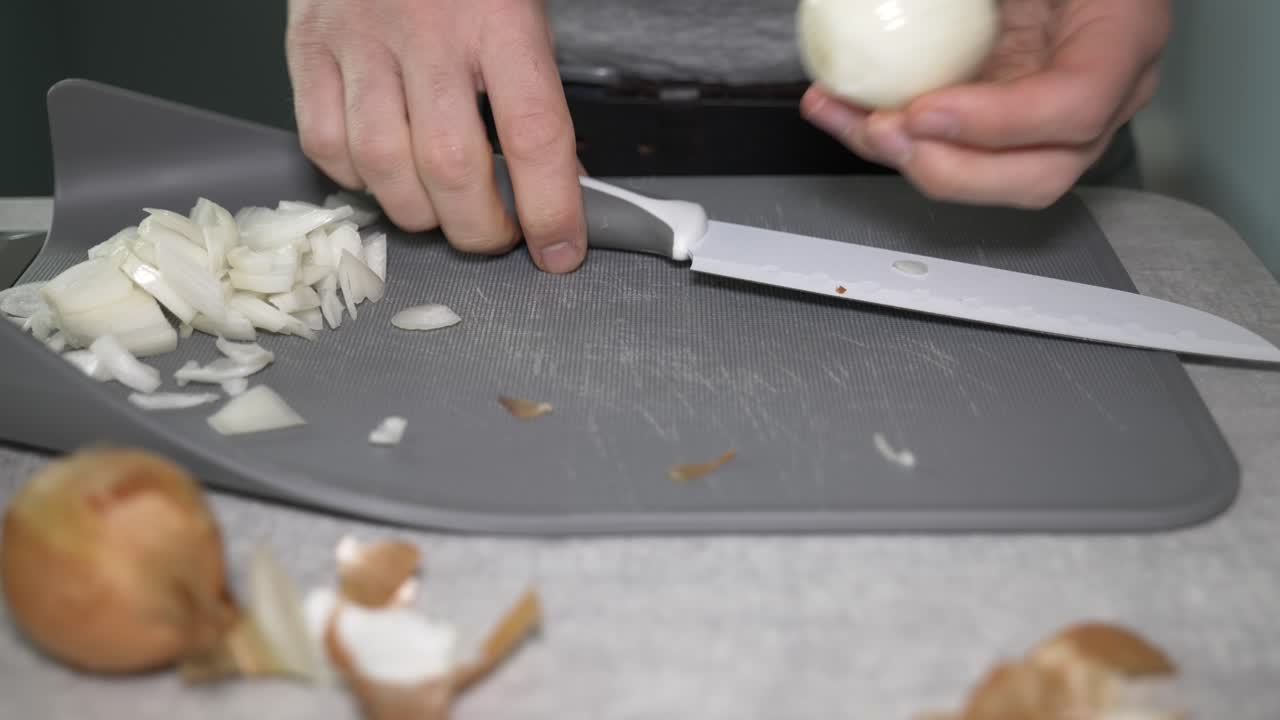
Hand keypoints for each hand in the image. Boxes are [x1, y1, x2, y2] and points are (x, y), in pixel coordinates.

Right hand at [286, 0, 587, 272]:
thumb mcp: (522, 7)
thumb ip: (535, 90)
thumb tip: (557, 180)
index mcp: (498, 15)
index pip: (534, 135)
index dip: (552, 209)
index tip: (562, 250)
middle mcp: (425, 29)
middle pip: (450, 167)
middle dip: (480, 229)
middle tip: (497, 236)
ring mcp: (358, 38)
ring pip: (383, 167)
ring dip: (420, 216)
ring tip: (444, 214)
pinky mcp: (308, 46)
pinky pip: (325, 143)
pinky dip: (358, 179)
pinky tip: (385, 173)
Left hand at [800, 0, 1171, 208]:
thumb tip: (901, 0)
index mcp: (1124, 34)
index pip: (1079, 105)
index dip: (1001, 123)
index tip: (925, 109)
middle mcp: (1098, 92)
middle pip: (1039, 173)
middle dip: (951, 168)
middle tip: (884, 131)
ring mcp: (1047, 117)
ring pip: (987, 175)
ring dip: (905, 157)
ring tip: (847, 118)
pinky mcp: (997, 122)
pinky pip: (946, 149)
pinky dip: (886, 136)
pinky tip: (839, 107)